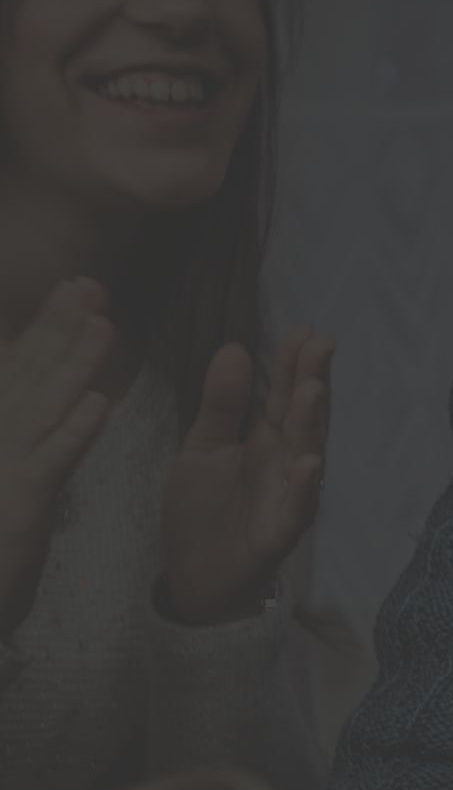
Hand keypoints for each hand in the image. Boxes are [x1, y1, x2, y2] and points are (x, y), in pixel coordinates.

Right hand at [0, 280, 115, 636]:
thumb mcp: (8, 485)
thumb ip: (29, 437)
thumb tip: (61, 400)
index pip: (17, 372)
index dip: (46, 329)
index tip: (76, 288)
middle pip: (25, 377)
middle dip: (57, 328)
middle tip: (91, 282)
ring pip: (39, 409)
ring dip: (72, 365)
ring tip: (106, 325)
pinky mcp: (13, 507)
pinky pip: (48, 463)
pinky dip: (73, 431)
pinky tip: (99, 403)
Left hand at [160, 328, 333, 625]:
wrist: (193, 578)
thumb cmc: (203, 512)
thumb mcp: (202, 448)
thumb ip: (220, 405)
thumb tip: (234, 347)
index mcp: (266, 442)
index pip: (284, 396)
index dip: (294, 365)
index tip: (305, 330)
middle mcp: (284, 465)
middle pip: (302, 419)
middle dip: (312, 382)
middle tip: (321, 344)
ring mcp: (285, 499)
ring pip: (305, 457)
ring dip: (311, 425)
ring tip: (312, 390)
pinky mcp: (276, 535)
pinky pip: (296, 511)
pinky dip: (304, 488)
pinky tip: (308, 463)